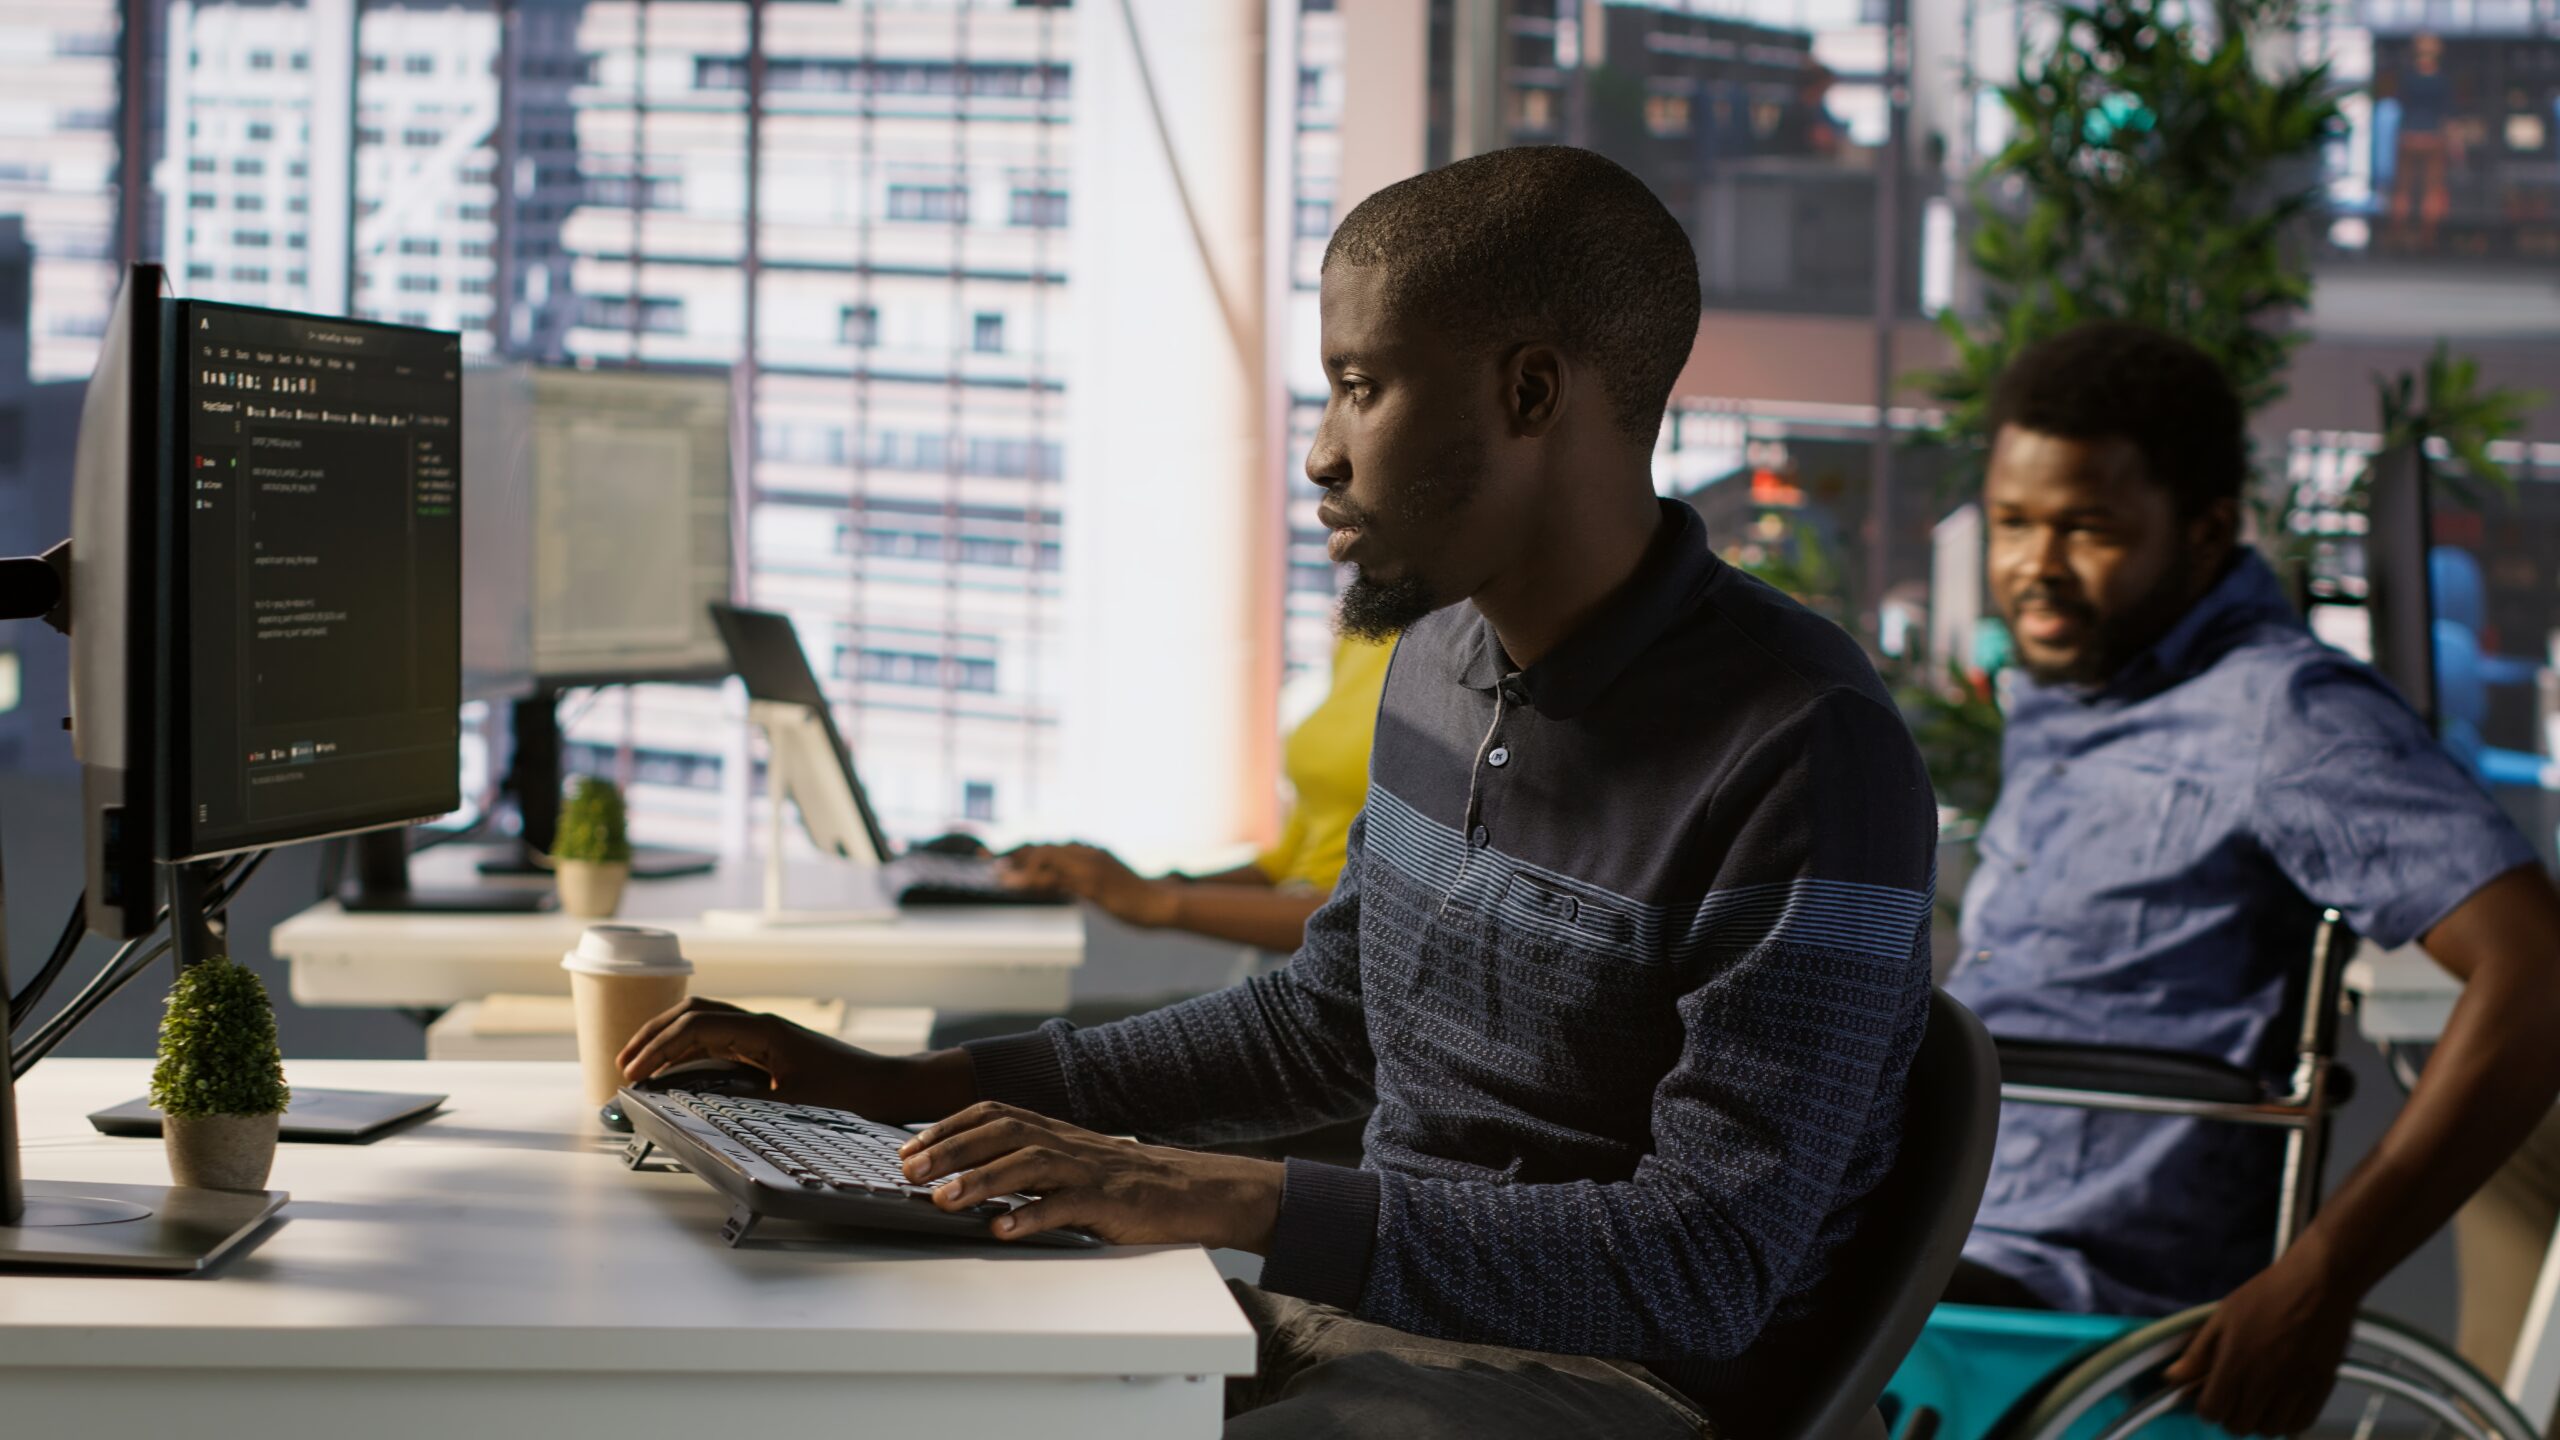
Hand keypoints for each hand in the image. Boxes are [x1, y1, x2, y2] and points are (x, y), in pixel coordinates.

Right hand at [617, 997, 972, 1120]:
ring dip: (669, 1040)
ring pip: (703, 1023)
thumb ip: (742, 1100)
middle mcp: (760, 1025)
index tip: (634, 1072)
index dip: (659, 1048)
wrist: (885, 1088)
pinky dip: (690, 1051)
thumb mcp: (791, 1103)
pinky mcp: (768, 1048)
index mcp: (763, 1031)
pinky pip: (719, 1040)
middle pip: (693, 1014)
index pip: (696, 1026)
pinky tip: (675, 1069)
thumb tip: (696, 1104)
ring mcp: (764, 1034)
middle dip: (654, 1035)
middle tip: (624, 1063)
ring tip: (639, 1064)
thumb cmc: (848, 1094)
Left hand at [898, 1101, 1282, 1249]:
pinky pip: (1066, 1206)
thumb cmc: (1125, 1182)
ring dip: (980, 1181)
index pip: (993, 1115)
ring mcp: (1087, 1169)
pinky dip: (1031, 1217)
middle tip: (911, 1172)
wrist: (1190, 1190)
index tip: (909, 1147)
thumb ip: (1029, 1163)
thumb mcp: (1072, 1162)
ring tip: (944, 1201)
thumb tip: (966, 1174)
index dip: (947, 1127)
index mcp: (1055, 1131)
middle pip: (1001, 1132)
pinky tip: (1003, 1231)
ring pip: (1028, 1164)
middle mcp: (1066, 1142)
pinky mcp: (1107, 1201)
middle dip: (950, 1149)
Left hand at [1001, 843, 1178, 928]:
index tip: (997, 857)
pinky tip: (1018, 886)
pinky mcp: (1093, 882)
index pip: (1047, 847)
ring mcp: (1090, 865)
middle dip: (1011, 853)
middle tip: (986, 861)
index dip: (1020, 850)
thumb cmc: (1133, 898)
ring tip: (998, 876)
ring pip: (1046, 857)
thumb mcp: (1101, 887)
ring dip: (1018, 866)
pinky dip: (1034, 880)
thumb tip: (1055, 886)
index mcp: (1088, 852)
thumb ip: (1079, 882)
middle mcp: (1086, 853)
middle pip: (1040, 847)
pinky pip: (1058, 877)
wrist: (1160, 903)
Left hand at [2161, 1253, 2357, 1435]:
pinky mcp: (2322, 1389)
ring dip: (2259, 1420)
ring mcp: (2296, 1388)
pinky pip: (2301, 1425)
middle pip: (2240, 1425)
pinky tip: (2282, 1406)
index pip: (2212, 1411)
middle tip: (2234, 1396)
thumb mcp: (2223, 1317)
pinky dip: (2288, 1422)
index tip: (2210, 1394)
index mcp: (2235, 1363)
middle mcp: (2265, 1382)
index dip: (2206, 1406)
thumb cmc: (2265, 1295)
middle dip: (2230, 1414)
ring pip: (2270, 1430)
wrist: (2319, 1285)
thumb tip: (2172, 1379)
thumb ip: (2198, 1352)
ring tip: (2258, 1401)